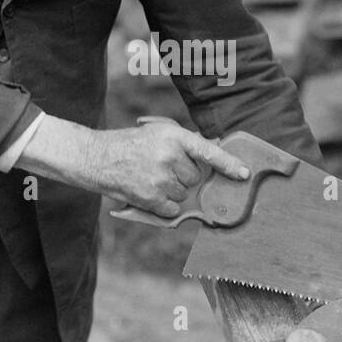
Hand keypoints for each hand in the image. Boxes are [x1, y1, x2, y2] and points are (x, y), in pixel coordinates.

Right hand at [85, 119, 249, 218]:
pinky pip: (172, 209)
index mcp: (174, 136)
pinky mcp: (150, 197)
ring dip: (171, 192)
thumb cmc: (129, 145)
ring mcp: (159, 178)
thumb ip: (183, 144)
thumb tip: (211, 154)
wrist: (96, 157)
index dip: (228, 163)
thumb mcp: (157, 133)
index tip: (244, 173)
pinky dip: (163, 206)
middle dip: (183, 177)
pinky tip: (148, 193)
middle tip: (161, 169)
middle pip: (195, 178)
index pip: (208, 151)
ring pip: (183, 194)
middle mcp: (169, 156)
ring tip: (150, 178)